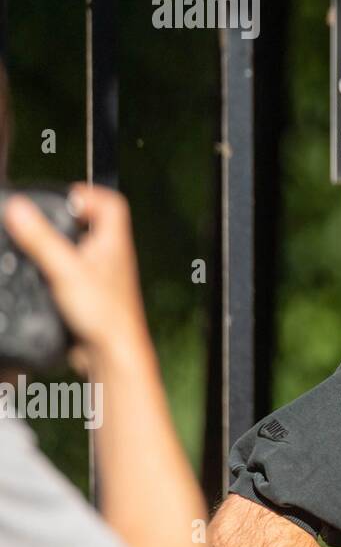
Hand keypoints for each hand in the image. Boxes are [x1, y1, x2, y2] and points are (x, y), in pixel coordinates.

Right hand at [2, 183, 150, 359]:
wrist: (111, 352)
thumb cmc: (102, 313)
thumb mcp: (65, 269)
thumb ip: (41, 239)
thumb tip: (19, 209)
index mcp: (114, 243)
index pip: (112, 204)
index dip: (89, 194)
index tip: (64, 196)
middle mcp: (112, 257)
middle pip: (96, 224)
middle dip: (70, 217)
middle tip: (46, 217)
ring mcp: (103, 276)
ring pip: (84, 249)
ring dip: (62, 243)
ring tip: (39, 242)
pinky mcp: (91, 294)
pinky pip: (75, 272)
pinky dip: (59, 267)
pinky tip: (43, 274)